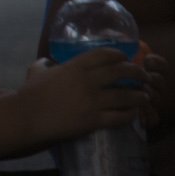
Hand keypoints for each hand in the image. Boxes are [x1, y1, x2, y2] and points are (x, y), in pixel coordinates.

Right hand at [20, 47, 150, 140]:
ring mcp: (93, 102)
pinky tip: (134, 114)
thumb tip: (49, 63)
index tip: (126, 58)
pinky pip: (120, 117)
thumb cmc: (30, 93)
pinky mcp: (94, 120)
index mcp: (74, 67)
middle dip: (136, 73)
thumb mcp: (37, 71)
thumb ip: (45, 64)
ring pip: (125, 96)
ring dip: (139, 96)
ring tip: (145, 96)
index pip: (104, 55)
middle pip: (120, 72)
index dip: (118, 55)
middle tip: (144, 76)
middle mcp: (88, 82)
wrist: (29, 116)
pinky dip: (130, 115)